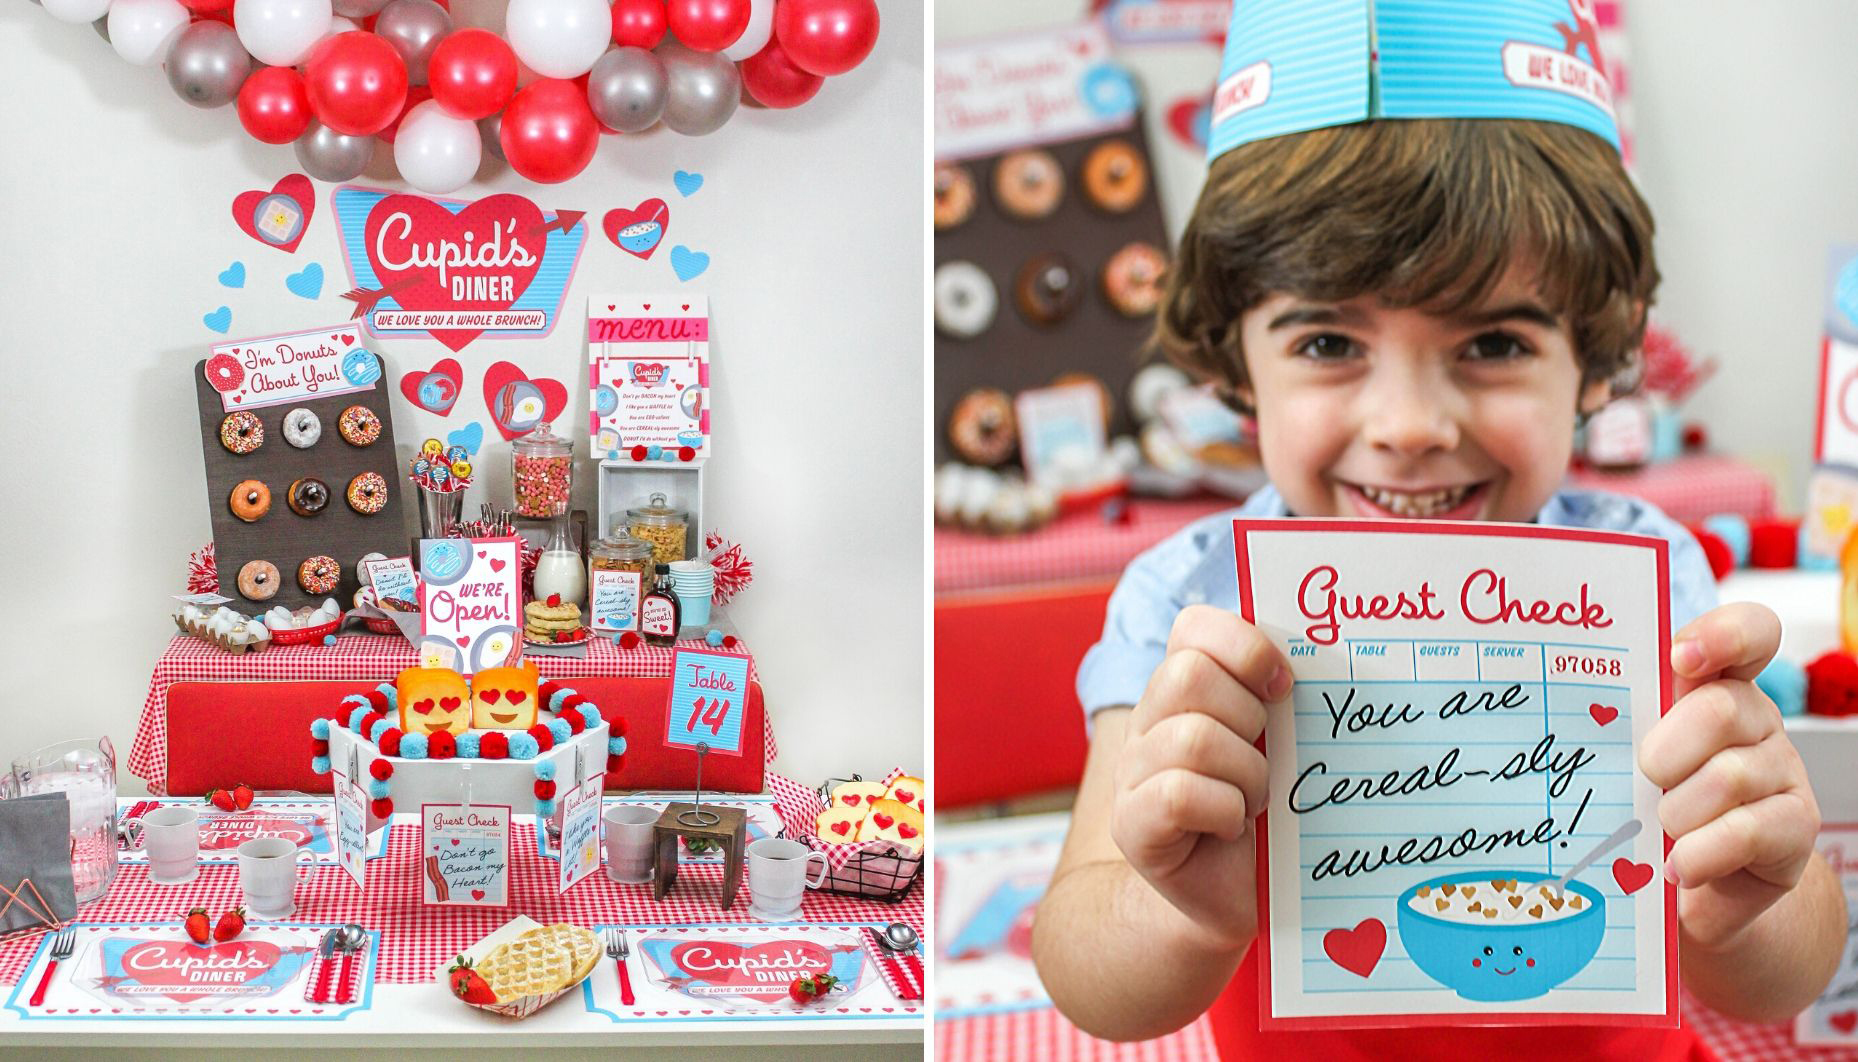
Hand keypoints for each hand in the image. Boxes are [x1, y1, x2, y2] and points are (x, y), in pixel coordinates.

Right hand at [1109, 605, 1290, 947]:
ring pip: (1192, 738)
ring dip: (1246, 775)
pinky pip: (1180, 794)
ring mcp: (1131, 774)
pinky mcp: (1132, 826)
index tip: (1282, 686)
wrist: (1229, 899)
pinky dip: (1224, 810)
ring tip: (1254, 802)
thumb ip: (1277, 696)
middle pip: (1189, 674)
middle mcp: (1148, 723)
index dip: (1244, 646)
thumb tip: (1320, 656)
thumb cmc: (1265, 815)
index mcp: (1182, 691)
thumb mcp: (1275, 743)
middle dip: (1249, 718)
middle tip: (1266, 758)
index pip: (1193, 626)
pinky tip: (1231, 827)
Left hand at [1639, 602, 1818, 948]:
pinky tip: (1679, 866)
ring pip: (1727, 777)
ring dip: (1676, 812)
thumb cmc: (1654, 802)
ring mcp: (1782, 769)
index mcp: (1715, 685)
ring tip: (1661, 829)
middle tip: (1645, 778)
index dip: (1722, 634)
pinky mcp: (1796, 824)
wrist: (1705, 882)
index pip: (1749, 632)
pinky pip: (1745, 832)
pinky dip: (1699, 853)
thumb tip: (1552, 708)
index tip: (1680, 658)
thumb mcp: (1630, 755)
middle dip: (1665, 752)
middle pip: (1720, 709)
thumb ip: (1615, 723)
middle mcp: (1756, 718)